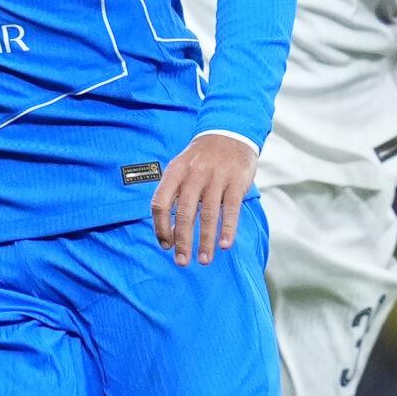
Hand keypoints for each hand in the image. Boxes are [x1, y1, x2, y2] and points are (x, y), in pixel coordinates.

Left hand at [152, 132, 258, 264]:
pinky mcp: (236, 182)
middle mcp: (193, 174)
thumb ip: (173, 194)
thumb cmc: (201, 159)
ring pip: (208, 215)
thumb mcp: (181, 168)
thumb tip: (167, 231)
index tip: (166, 245)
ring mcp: (216, 178)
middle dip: (182, 241)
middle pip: (184, 213)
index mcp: (175, 172)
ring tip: (203, 260)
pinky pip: (231, 209)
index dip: (160, 227)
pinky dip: (228, 229)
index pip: (160, 203)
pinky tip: (225, 245)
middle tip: (182, 261)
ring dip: (205, 241)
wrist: (230, 134)